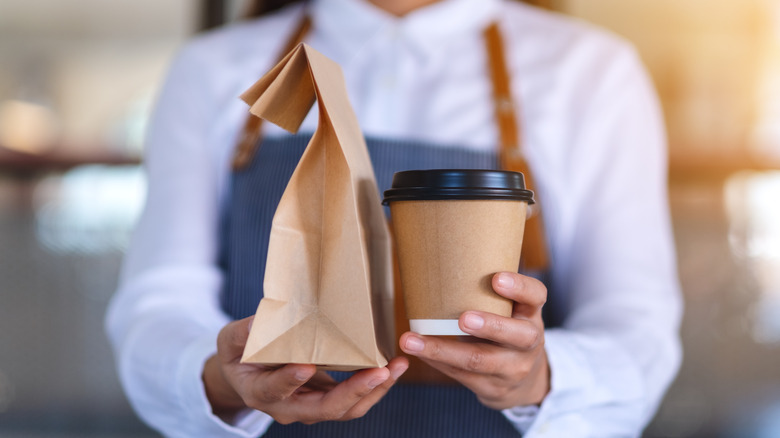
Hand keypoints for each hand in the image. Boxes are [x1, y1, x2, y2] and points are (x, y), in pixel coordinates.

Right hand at [204, 316, 408, 424]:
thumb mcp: (231, 340)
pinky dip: (375, 386)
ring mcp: (310, 407)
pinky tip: (393, 367)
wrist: (247, 376)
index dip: (289, 381)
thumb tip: (259, 320)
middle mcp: (288, 407)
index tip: (305, 366)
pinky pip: (354, 400)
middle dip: (353, 392)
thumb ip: (243, 332)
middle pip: (323, 409)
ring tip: (396, 368)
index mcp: (259, 392)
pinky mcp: (327, 400)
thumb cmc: (239, 354)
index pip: (275, 391)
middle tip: (379, 371)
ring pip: (346, 409)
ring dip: (374, 390)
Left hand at [399, 272, 548, 409]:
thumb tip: (440, 260)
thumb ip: (489, 294)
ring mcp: (513, 368)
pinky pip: (462, 375)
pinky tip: (417, 352)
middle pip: (516, 335)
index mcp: (531, 313)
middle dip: (489, 326)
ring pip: (479, 360)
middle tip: (462, 318)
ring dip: (442, 350)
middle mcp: (529, 341)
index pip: (536, 295)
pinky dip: (436, 361)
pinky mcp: (493, 387)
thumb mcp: (510, 311)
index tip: (497, 278)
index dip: (519, 287)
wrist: (523, 380)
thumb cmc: (506, 329)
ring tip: (411, 340)